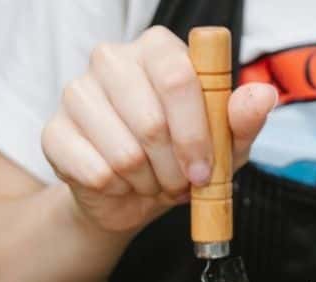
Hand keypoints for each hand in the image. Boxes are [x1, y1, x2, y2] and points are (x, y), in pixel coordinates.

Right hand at [43, 26, 277, 233]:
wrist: (131, 197)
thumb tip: (262, 96)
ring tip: (151, 180)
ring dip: (147, 182)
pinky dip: (117, 190)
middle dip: (173, 168)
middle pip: (151, 121)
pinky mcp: (54, 131)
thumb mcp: (224, 145)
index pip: (178, 78)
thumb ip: (242, 120)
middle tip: (178, 182)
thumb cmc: (181, 159)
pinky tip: (120, 183)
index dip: (195, 133)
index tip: (205, 170)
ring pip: (124, 152)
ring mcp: (77, 92)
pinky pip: (95, 172)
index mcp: (157, 49)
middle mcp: (112, 59)